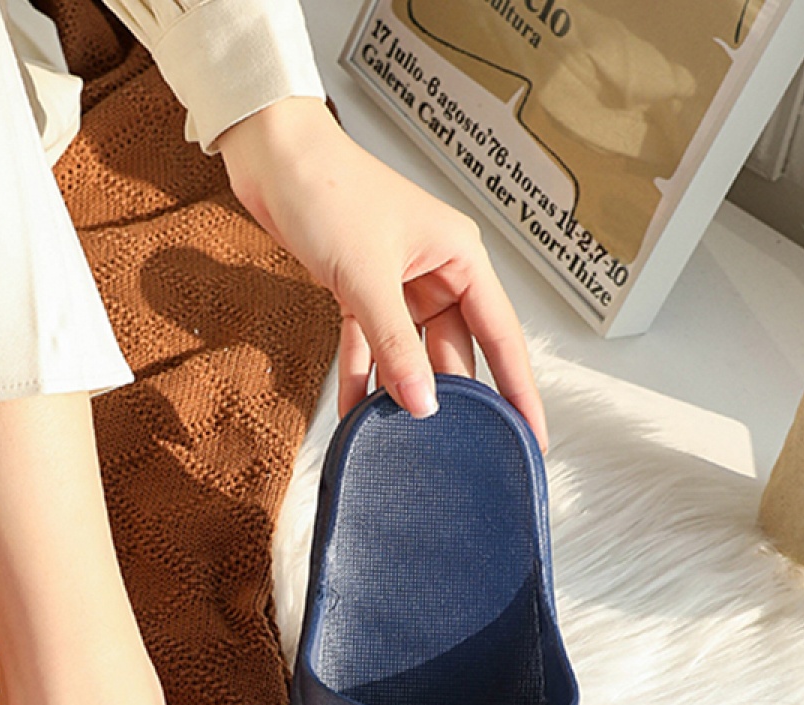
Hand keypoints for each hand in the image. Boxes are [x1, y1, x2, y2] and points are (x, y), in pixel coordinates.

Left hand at [216, 98, 546, 449]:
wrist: (272, 159)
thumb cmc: (328, 188)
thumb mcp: (367, 277)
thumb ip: (395, 346)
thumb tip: (421, 402)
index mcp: (460, 257)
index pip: (501, 334)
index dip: (518, 388)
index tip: (531, 433)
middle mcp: (437, 270)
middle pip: (455, 350)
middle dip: (448, 396)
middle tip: (451, 447)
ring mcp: (398, 283)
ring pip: (410, 353)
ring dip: (400, 390)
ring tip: (399, 436)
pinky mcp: (361, 290)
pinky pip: (370, 345)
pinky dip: (362, 375)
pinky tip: (356, 411)